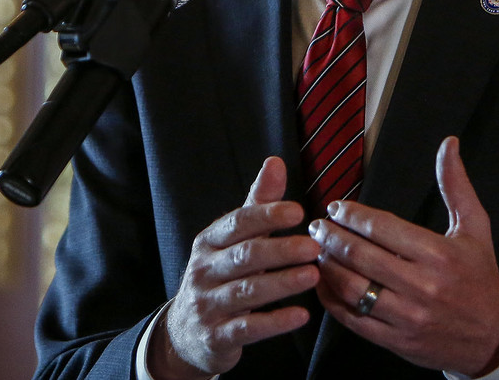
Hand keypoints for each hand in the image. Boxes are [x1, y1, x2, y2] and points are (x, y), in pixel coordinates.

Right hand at [148, 156, 320, 379]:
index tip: (298, 212)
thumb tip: (275, 162)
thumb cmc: (219, 276)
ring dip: (283, 283)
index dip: (267, 216)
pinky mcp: (217, 337)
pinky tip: (301, 315)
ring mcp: (208, 305)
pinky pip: (248, 328)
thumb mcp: (232, 241)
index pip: (238, 223)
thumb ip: (257, 204)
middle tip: (314, 246)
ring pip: (248, 291)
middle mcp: (204, 270)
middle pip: (245, 256)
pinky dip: (275, 322)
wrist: (184, 334)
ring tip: (313, 275)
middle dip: (281, 250)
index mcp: (210, 242)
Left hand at [310, 136, 498, 375]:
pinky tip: (323, 284)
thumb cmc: (480, 275)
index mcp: (438, 254)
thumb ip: (456, 185)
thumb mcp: (475, 227)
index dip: (352, 215)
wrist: (494, 335)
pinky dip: (332, 301)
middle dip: (331, 237)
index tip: (336, 208)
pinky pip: (354, 320)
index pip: (382, 228)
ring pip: (353, 288)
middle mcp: (422, 285)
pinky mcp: (397, 340)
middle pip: (361, 256)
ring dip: (327, 267)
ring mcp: (408, 316)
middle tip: (316, 226)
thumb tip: (449, 143)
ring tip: (317, 251)